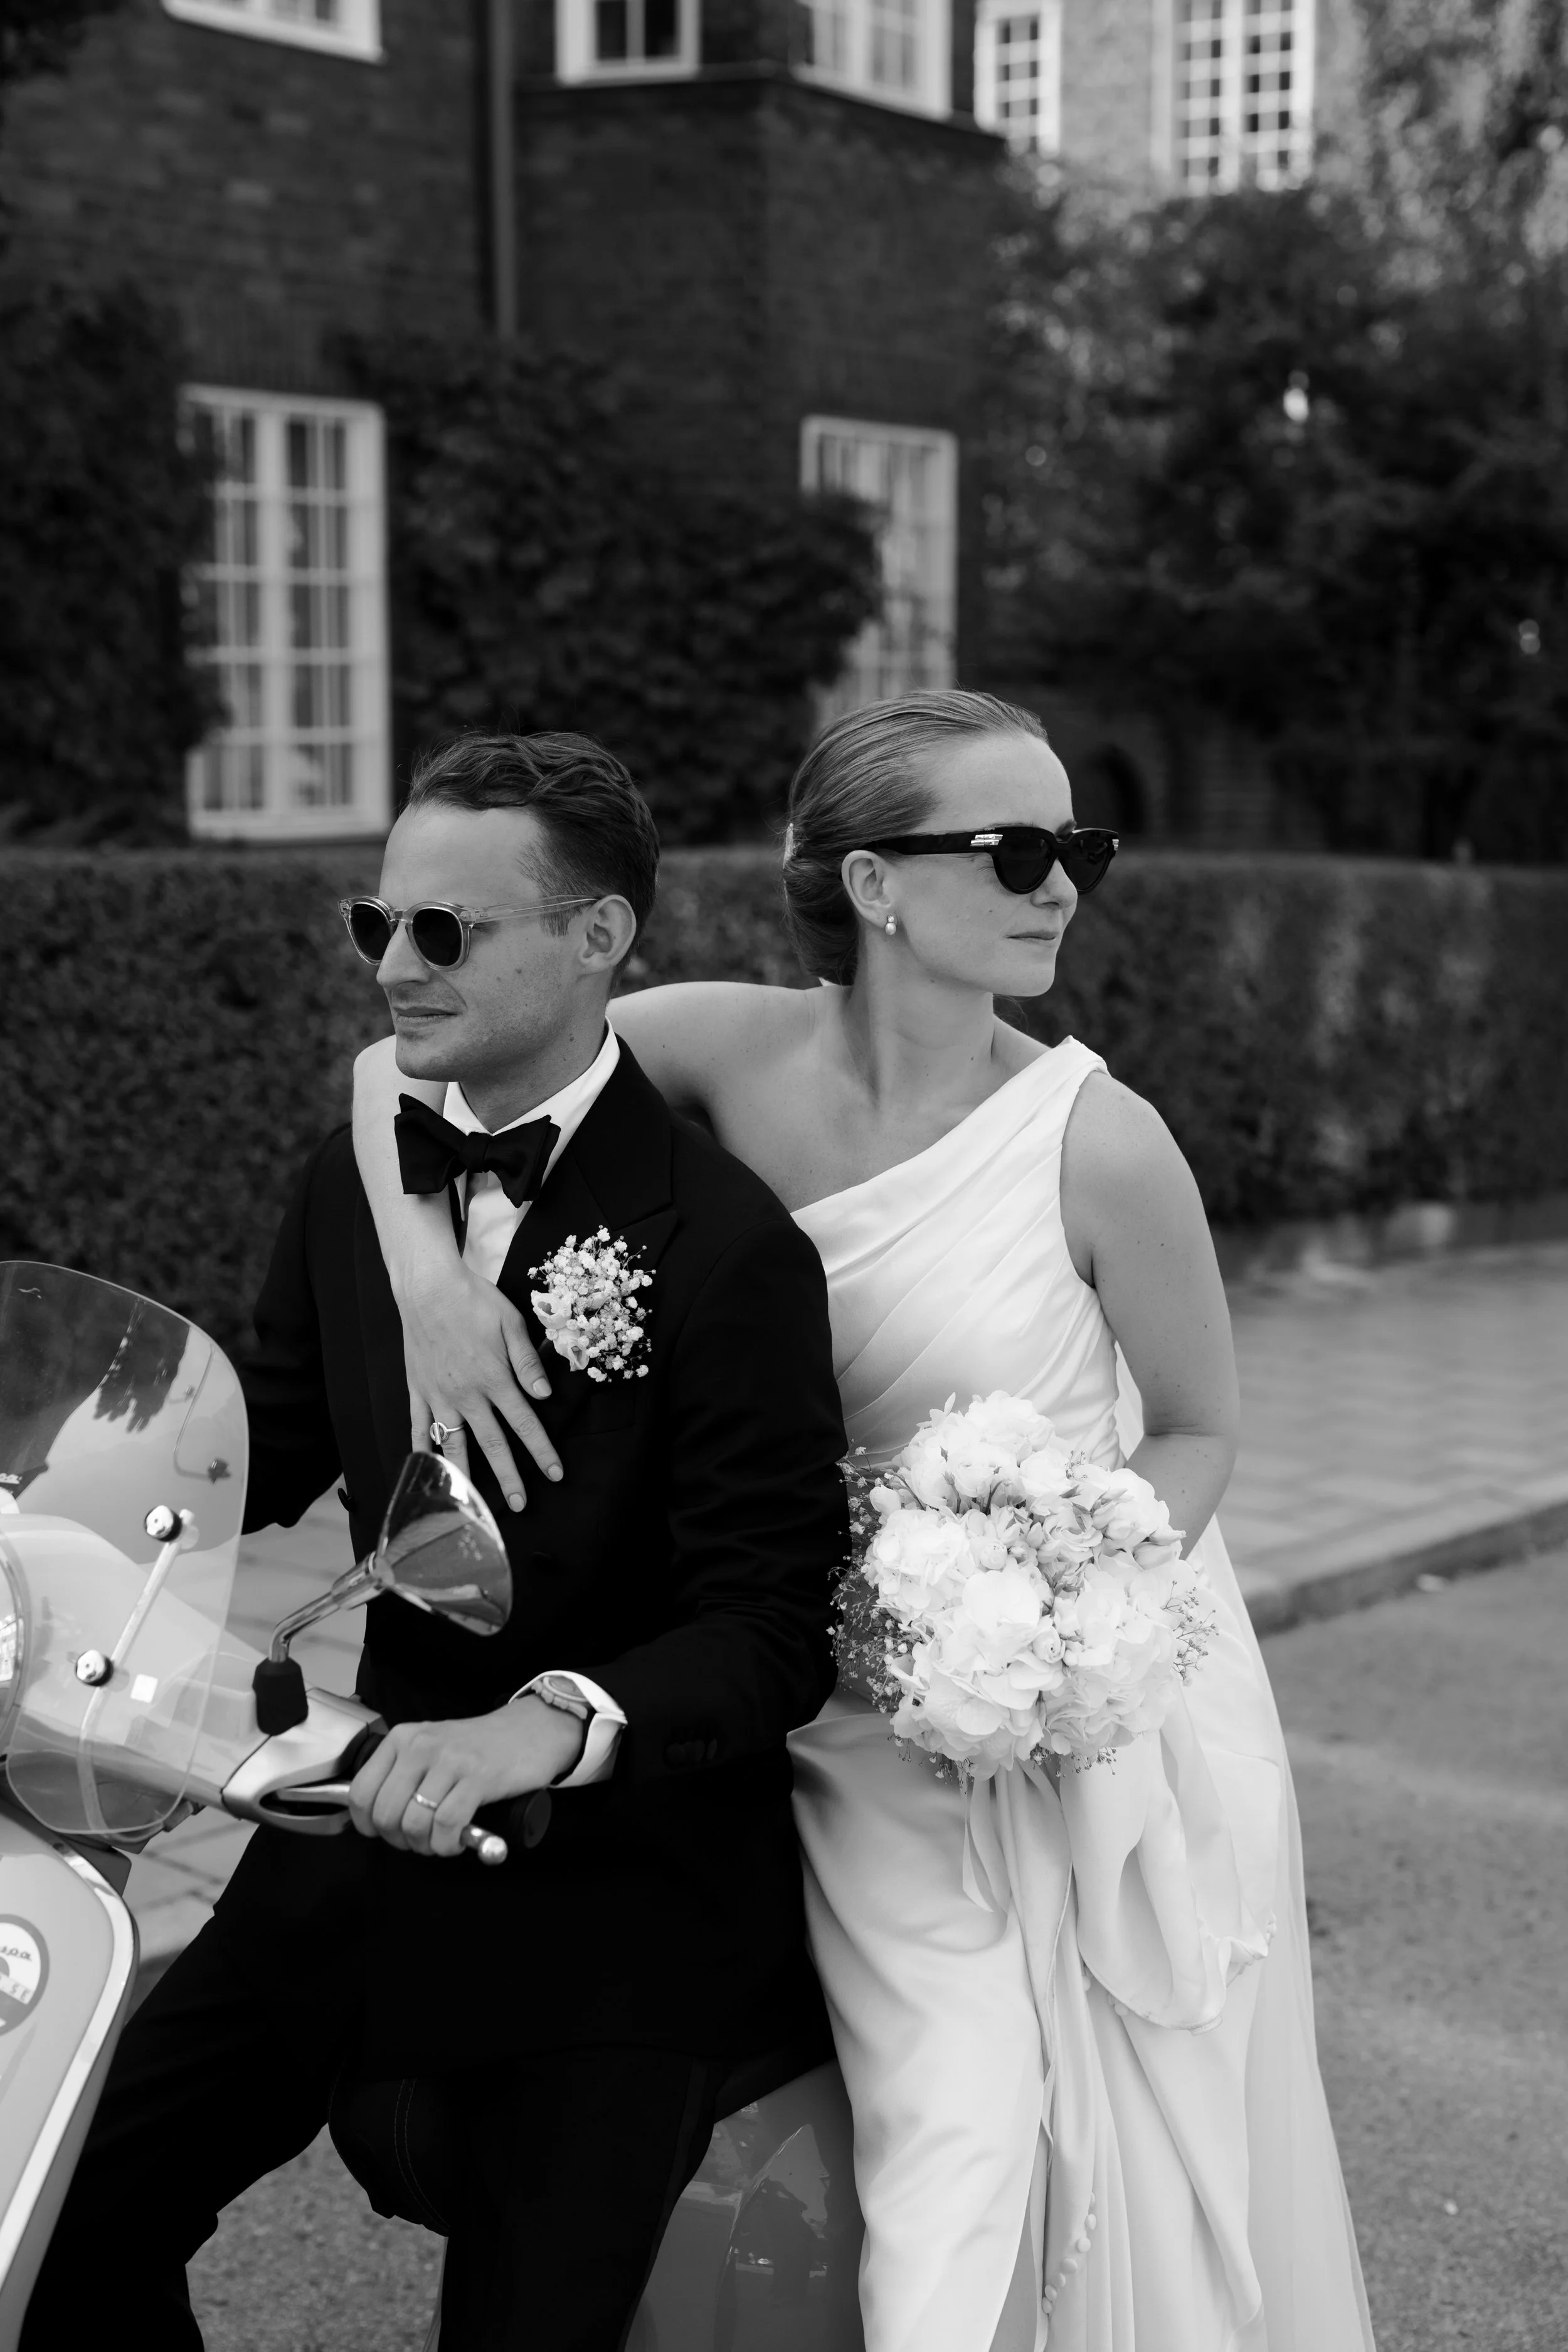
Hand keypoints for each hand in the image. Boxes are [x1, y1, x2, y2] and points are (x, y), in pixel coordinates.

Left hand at [348, 1699, 584, 1857]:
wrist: (531, 1730)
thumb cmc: (478, 1747)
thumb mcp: (431, 1748)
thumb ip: (402, 1774)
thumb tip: (376, 1818)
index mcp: (403, 1739)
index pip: (360, 1792)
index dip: (368, 1824)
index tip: (385, 1833)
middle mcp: (421, 1746)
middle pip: (386, 1813)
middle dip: (399, 1839)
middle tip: (418, 1841)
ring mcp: (450, 1761)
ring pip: (414, 1823)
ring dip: (425, 1845)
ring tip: (440, 1841)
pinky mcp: (478, 1778)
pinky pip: (447, 1825)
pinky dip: (447, 1844)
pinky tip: (456, 1840)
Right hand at [399, 1256, 563, 1508]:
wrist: (427, 1288)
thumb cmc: (474, 1301)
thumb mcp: (511, 1324)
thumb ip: (527, 1362)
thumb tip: (544, 1395)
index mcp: (494, 1379)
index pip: (525, 1424)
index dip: (542, 1451)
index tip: (555, 1475)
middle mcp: (467, 1395)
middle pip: (493, 1444)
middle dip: (510, 1477)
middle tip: (520, 1505)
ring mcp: (439, 1396)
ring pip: (454, 1444)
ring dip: (467, 1475)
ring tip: (472, 1502)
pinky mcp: (418, 1391)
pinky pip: (419, 1427)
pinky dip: (422, 1450)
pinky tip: (427, 1469)